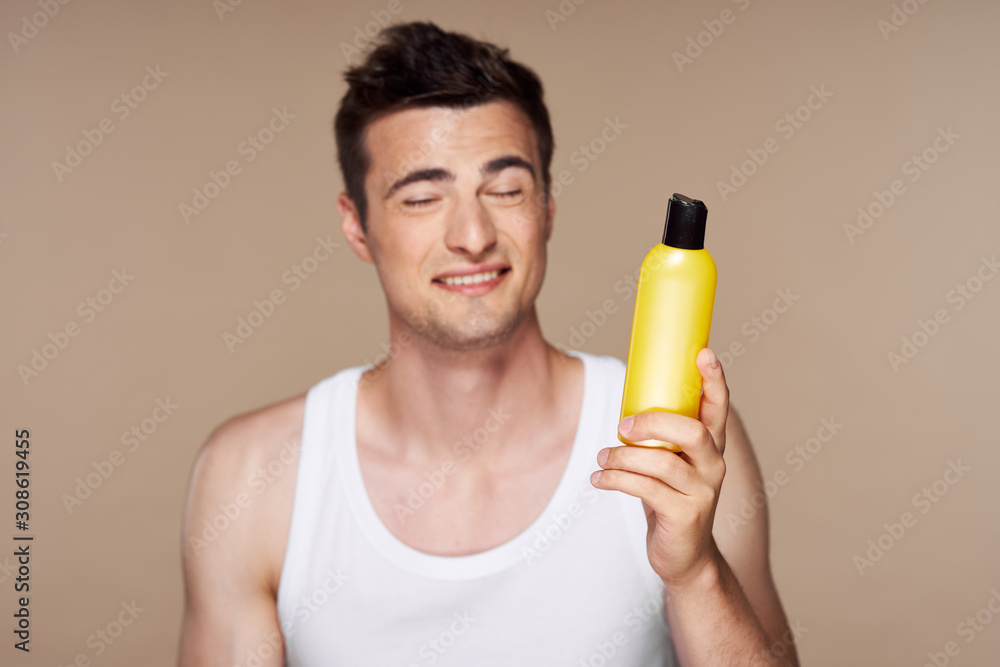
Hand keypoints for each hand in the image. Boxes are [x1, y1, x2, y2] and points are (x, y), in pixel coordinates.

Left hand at [591, 348, 728, 587]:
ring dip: (623, 457)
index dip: (715, 380)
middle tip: (622, 424)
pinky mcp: (685, 516)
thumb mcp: (669, 464)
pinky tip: (599, 478)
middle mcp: (714, 466)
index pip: (719, 408)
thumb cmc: (669, 499)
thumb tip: (623, 407)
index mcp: (711, 447)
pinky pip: (646, 489)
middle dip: (654, 422)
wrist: (685, 557)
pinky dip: (616, 480)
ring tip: (601, 459)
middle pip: (693, 432)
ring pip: (662, 464)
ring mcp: (703, 492)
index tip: (704, 353)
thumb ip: (659, 439)